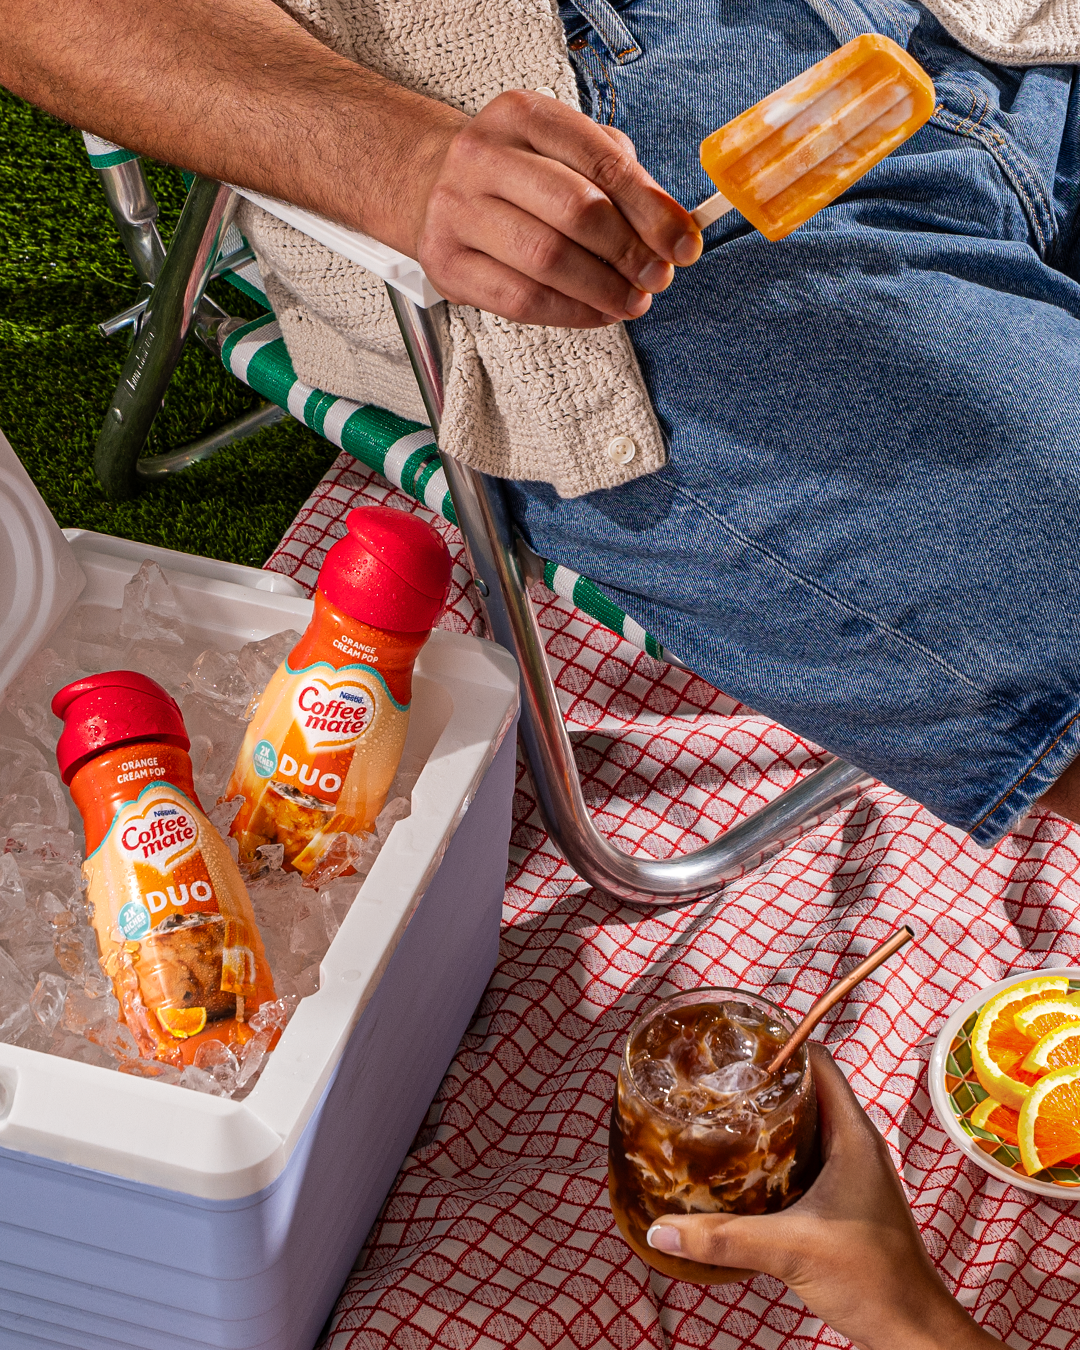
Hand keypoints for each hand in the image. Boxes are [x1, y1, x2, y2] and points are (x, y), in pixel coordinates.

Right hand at [398, 89, 701, 327]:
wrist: (430, 186)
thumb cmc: (516, 174)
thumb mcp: (565, 151)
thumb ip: (619, 179)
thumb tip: (671, 230)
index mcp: (520, 115)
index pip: (601, 162)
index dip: (652, 209)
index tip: (683, 243)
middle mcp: (481, 157)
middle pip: (575, 211)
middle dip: (629, 252)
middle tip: (658, 277)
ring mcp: (456, 211)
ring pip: (546, 260)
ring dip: (603, 289)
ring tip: (633, 300)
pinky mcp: (447, 264)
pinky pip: (521, 299)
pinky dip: (570, 312)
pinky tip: (597, 312)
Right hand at [645, 1046, 1000, 1349]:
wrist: (912, 1330)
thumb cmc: (875, 1280)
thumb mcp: (790, 1250)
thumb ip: (725, 1238)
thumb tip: (664, 1228)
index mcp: (852, 1135)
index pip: (817, 1061)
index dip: (778, 1043)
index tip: (735, 1042)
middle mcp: (854, 1144)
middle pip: (806, 1088)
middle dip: (762, 1079)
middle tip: (715, 1078)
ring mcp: (852, 1171)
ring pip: (805, 1123)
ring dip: (767, 1117)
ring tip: (720, 1114)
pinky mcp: (844, 1197)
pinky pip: (805, 1155)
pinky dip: (775, 1151)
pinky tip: (742, 1167)